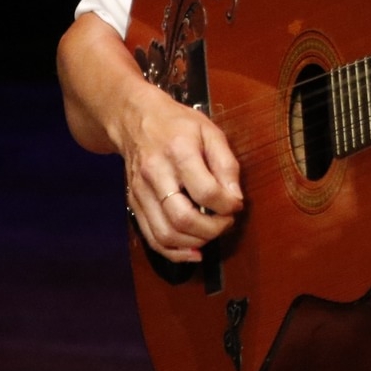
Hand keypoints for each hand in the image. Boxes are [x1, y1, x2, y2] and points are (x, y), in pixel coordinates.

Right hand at [118, 89, 244, 263]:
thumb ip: (227, 163)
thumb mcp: (210, 132)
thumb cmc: (178, 124)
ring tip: (211, 234)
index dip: (227, 206)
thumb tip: (236, 198)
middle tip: (226, 222)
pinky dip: (173, 252)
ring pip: (165, 234)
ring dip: (194, 243)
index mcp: (179, 151)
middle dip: (212, 230)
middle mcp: (156, 174)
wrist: (137, 119)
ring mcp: (141, 192)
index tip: (236, 205)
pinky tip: (192, 251)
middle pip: (182, 218)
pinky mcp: (134, 204)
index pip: (205, 191)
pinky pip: (152, 238)